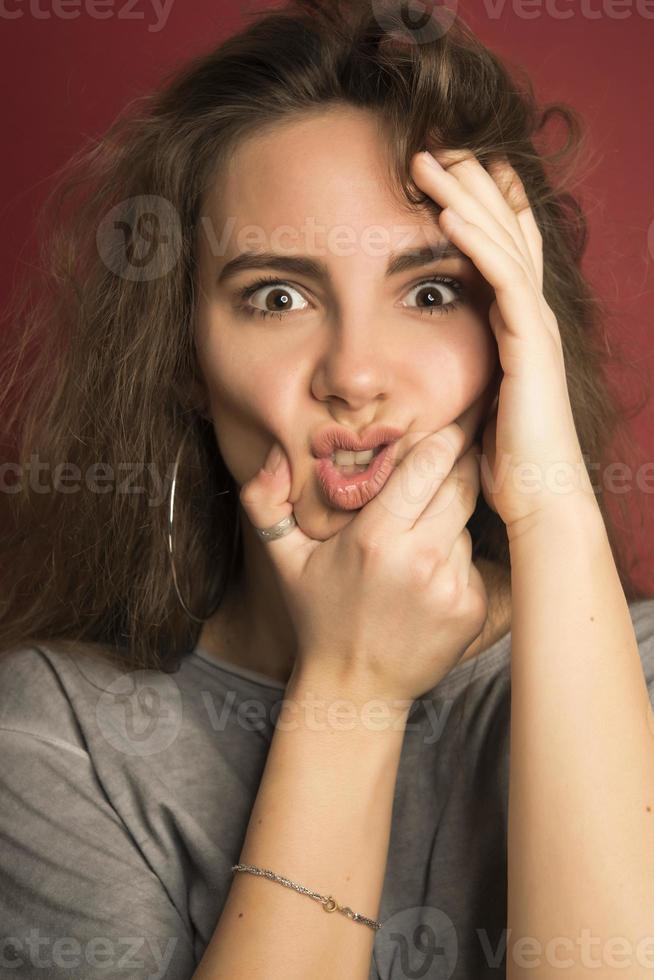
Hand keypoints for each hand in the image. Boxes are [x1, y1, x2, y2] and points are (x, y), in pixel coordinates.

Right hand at [238, 425, 488, 703]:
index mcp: (375, 538)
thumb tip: (274, 457)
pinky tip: (430, 568)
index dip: (446, 435)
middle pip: (462, 483)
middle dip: (461, 461)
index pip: (428, 464)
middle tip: (463, 440)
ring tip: (422, 527)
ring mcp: (451, 585)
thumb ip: (265, 503)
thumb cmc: (320, 616)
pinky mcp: (472, 606)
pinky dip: (458, 552)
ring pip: (467, 520)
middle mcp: (420, 558)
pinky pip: (473, 558)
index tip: (453, 417)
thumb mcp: (284, 560)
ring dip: (453, 512)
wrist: (356, 686)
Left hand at [411, 149, 594, 533]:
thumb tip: (441, 366)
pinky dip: (476, 242)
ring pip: (503, 245)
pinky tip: (449, 212)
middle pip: (506, 235)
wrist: (539, 498)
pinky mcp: (530, 343)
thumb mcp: (482, 403)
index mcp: (520, 330)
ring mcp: (534, 327)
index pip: (506, 255)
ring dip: (467, 199)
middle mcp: (531, 318)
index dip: (486, 211)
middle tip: (442, 144)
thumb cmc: (507, 462)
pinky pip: (502, 280)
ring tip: (432, 158)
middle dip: (474, 187)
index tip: (456, 175)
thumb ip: (470, 371)